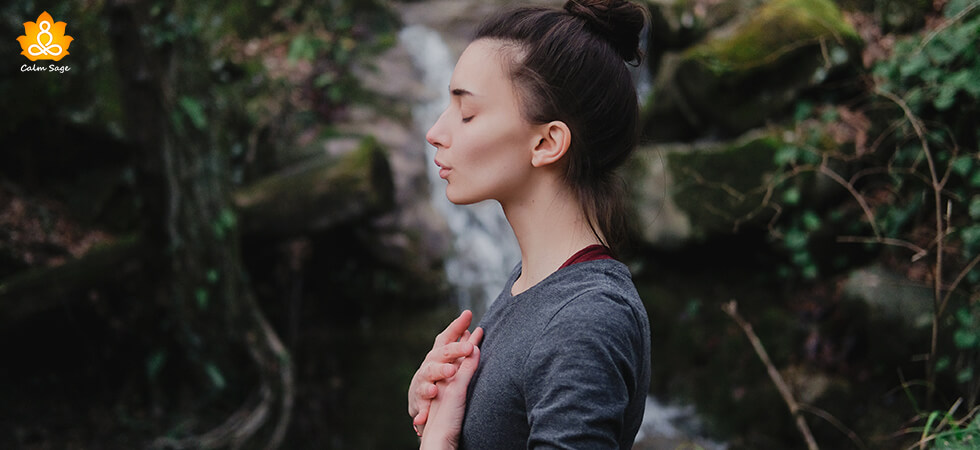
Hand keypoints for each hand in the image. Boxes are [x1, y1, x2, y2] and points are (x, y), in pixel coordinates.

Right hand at [409, 310, 483, 430]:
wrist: (422, 408)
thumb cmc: (439, 381)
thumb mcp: (451, 365)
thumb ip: (463, 350)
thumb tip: (478, 331)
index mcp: (439, 357)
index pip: (447, 338)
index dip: (457, 326)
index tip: (468, 314)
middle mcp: (430, 366)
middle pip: (442, 354)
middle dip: (455, 349)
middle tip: (468, 347)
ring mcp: (423, 383)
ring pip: (429, 375)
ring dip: (439, 373)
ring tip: (450, 372)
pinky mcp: (419, 403)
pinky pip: (421, 405)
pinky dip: (422, 410)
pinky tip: (424, 415)